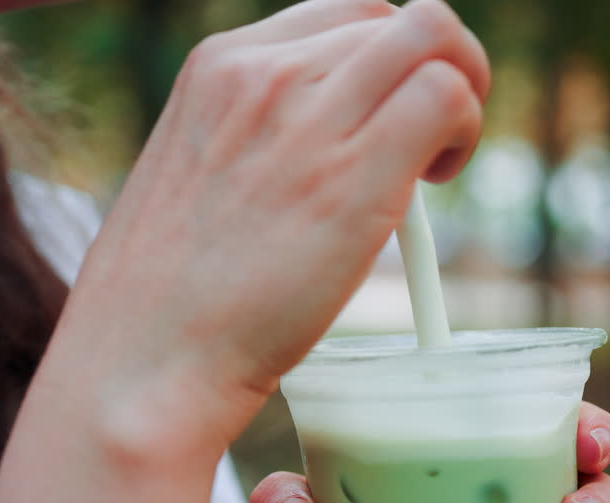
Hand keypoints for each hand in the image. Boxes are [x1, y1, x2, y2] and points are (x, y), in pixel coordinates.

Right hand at [54, 0, 490, 457]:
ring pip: (432, 38)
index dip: (378, 62)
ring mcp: (308, 118)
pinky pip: (446, 97)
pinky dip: (465, 128)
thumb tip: (324, 146)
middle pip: (391, 22)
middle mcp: (264, 74)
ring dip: (459, 90)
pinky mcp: (354, 174)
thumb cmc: (165, 298)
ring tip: (435, 164)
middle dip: (427, 73)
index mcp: (219, 68)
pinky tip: (437, 181)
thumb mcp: (193, 176)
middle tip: (423, 149)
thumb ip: (254, 140)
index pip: (337, 18)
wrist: (144, 362)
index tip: (378, 119)